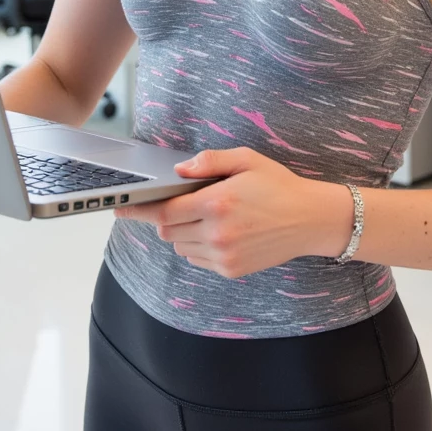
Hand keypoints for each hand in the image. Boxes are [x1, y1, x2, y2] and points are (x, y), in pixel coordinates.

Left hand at [113, 147, 350, 277]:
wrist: (311, 220)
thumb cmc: (279, 185)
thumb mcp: (247, 160)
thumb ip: (209, 161)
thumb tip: (178, 170)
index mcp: (218, 202)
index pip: (165, 210)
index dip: (141, 209)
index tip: (120, 209)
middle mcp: (217, 233)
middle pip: (167, 230)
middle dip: (166, 217)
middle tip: (182, 204)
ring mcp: (224, 255)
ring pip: (180, 246)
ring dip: (182, 232)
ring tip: (208, 216)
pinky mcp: (230, 270)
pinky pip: (197, 259)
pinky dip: (197, 246)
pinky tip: (220, 232)